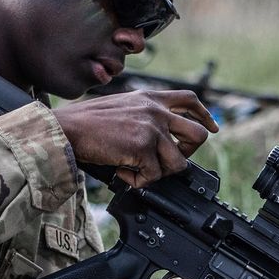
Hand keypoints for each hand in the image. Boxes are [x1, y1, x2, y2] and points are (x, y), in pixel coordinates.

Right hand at [52, 90, 217, 186]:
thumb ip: (141, 115)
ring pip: (179, 161)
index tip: (211, 127)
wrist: (66, 129)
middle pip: (198, 133)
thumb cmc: (83, 122)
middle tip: (167, 160)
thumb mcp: (119, 106)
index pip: (190, 99)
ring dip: (159, 172)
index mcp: (149, 97)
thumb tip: (152, 138)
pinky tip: (122, 172)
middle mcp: (155, 110)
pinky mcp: (143, 147)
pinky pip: (154, 175)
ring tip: (137, 170)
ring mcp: (152, 128)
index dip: (204, 116)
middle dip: (187, 152)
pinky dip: (138, 180)